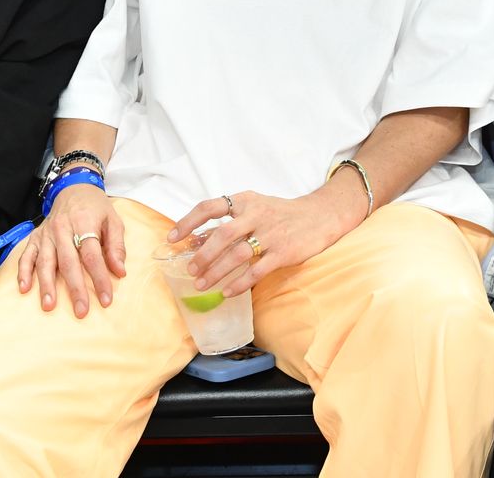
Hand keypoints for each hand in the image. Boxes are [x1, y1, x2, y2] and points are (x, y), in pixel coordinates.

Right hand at [18, 182, 126, 317]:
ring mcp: (47, 233)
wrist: (74, 187)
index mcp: (84, 223)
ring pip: (45, 262)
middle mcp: (62, 229)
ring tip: (49, 306)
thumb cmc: (96, 207)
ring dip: (46, 285)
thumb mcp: (114, 220)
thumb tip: (119, 272)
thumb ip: (116, 246)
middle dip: (75, 288)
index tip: (106, 299)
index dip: (99, 278)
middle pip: (68, 262)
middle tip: (81, 311)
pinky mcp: (35, 236)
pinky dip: (23, 272)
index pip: (92, 255)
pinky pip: (27, 255)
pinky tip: (24, 288)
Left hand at [167, 188, 356, 297]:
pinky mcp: (284, 252)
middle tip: (190, 271)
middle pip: (222, 235)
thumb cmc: (281, 213)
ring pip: (237, 255)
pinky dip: (240, 283)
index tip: (173, 237)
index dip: (188, 222)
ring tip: (202, 286)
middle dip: (202, 255)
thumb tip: (195, 239)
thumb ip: (229, 221)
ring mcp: (271, 234)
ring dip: (216, 272)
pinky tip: (228, 292)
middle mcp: (256, 215)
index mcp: (245, 201)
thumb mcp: (255, 208)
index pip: (209, 207)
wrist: (321, 216)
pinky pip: (256, 270)